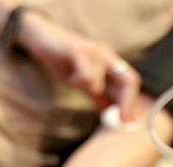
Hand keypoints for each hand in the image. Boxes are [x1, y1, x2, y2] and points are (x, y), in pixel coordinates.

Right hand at [18, 11, 141, 119]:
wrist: (39, 38)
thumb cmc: (62, 60)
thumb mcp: (82, 82)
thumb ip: (97, 95)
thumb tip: (108, 112)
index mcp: (110, 62)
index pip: (131, 83)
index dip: (132, 103)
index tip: (129, 122)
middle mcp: (107, 56)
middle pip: (129, 81)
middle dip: (126, 103)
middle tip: (119, 120)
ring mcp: (94, 52)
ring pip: (102, 83)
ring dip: (90, 90)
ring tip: (75, 81)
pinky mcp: (79, 50)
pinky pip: (86, 77)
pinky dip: (78, 82)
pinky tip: (70, 76)